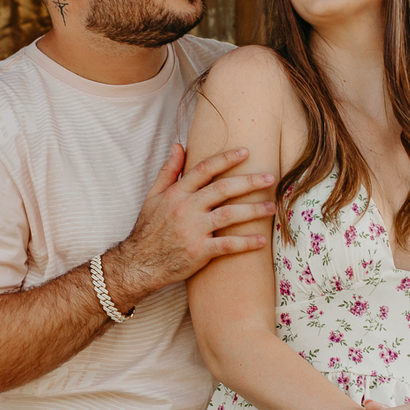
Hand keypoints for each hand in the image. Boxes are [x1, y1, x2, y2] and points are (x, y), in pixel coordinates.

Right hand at [106, 144, 275, 305]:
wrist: (139, 264)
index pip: (204, 169)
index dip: (226, 159)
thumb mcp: (153, 197)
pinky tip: (261, 240)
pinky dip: (246, 242)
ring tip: (271, 207)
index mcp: (176, 193)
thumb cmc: (148, 230)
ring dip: (253, 210)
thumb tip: (178, 145)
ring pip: (229, 214)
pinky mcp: (199, 252)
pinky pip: (227, 245)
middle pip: (223, 188)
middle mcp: (186, 208)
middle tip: (270, 177)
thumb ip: (168, 171)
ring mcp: (193, 230)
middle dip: (249, 181)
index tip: (246, 151)